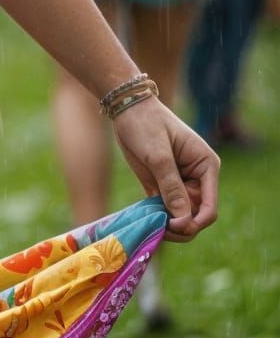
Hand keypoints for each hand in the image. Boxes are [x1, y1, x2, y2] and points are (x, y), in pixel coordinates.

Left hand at [112, 97, 219, 241]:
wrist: (126, 108)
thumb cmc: (146, 123)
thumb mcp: (158, 154)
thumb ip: (172, 186)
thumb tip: (184, 220)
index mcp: (206, 166)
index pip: (210, 206)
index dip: (196, 222)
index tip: (175, 225)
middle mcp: (197, 178)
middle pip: (196, 215)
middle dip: (181, 227)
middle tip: (160, 229)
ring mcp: (180, 183)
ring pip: (181, 216)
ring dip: (169, 225)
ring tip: (152, 225)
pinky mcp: (163, 185)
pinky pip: (165, 210)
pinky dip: (158, 218)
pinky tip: (147, 221)